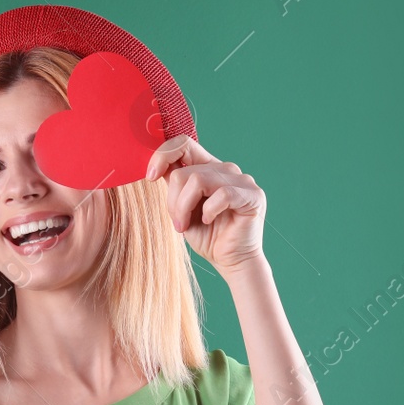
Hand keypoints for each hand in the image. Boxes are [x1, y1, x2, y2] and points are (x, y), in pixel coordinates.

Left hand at [144, 134, 265, 273]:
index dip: (163, 155)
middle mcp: (226, 169)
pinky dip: (209, 210)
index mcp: (208, 167)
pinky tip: (209, 221)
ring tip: (185, 226)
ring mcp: (242, 180)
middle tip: (177, 223)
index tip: (150, 177)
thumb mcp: (181, 207)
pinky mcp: (253, 196)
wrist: (230, 262)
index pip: (184, 143)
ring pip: (198, 180)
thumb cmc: (207, 236)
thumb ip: (174, 184)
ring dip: (185, 207)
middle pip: (185, 171)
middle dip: (174, 200)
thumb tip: (155, 167)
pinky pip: (222, 195)